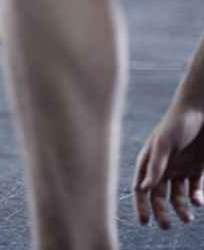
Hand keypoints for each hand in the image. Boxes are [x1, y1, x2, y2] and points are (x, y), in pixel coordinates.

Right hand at [133, 107, 203, 228]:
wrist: (202, 110)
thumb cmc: (178, 124)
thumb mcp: (164, 143)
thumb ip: (155, 165)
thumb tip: (143, 188)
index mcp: (149, 161)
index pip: (141, 187)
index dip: (141, 204)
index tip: (144, 221)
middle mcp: (162, 168)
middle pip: (158, 195)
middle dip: (161, 211)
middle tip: (166, 227)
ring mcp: (180, 168)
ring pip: (177, 195)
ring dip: (180, 208)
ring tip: (187, 218)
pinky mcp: (196, 168)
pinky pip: (194, 189)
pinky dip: (196, 198)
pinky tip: (197, 201)